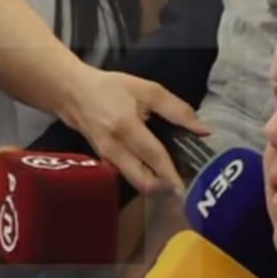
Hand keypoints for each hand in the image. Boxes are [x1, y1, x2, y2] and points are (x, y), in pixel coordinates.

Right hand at [59, 68, 210, 195]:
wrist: (72, 93)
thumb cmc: (111, 88)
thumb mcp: (147, 90)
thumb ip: (177, 110)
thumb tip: (204, 130)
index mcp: (125, 127)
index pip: (154, 156)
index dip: (171, 174)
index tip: (187, 188)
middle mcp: (114, 149)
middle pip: (142, 182)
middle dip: (164, 188)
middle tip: (184, 185)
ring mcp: (107, 159)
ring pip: (135, 183)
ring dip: (155, 185)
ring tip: (173, 179)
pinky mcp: (105, 163)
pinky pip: (128, 176)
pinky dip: (144, 177)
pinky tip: (157, 171)